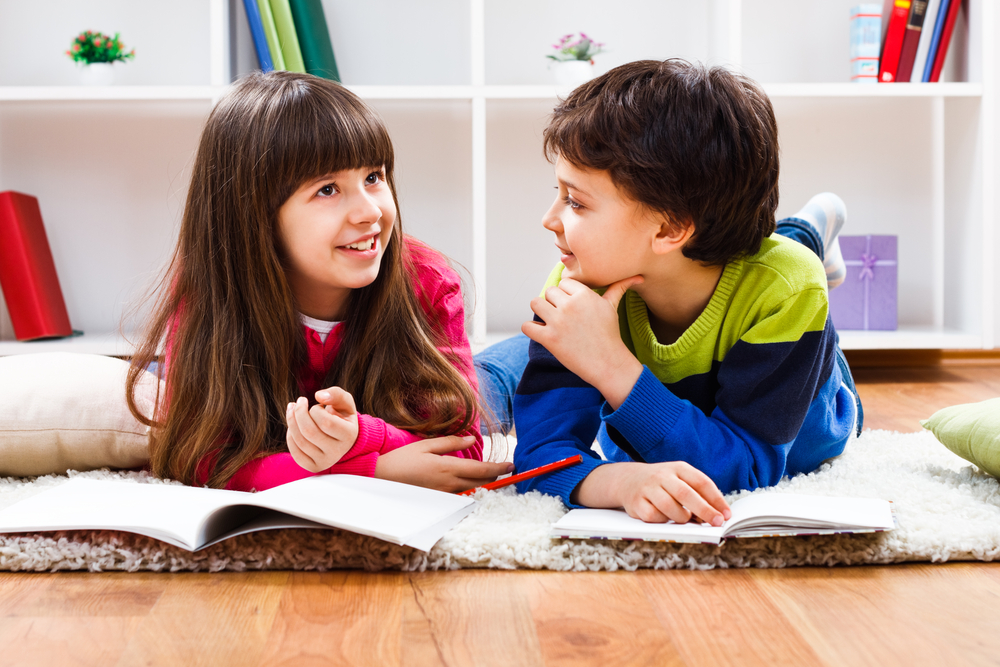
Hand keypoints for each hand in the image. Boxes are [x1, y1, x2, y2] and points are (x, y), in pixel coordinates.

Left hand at [285, 387, 359, 472]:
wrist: (345, 440)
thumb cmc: (343, 417)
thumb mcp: (345, 403)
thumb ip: (335, 394)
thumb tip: (318, 395)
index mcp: (348, 435)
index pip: (325, 422)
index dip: (315, 410)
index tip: (318, 405)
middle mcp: (338, 451)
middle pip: (309, 432)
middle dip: (299, 413)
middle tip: (300, 402)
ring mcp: (325, 461)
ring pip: (299, 441)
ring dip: (291, 421)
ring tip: (293, 410)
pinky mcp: (313, 466)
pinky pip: (294, 452)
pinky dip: (290, 436)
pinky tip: (293, 426)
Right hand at [374, 435, 513, 492]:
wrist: (380, 480)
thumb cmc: (402, 460)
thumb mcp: (426, 445)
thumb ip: (451, 443)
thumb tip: (472, 440)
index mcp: (448, 468)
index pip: (482, 470)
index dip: (499, 469)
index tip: (512, 466)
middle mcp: (449, 484)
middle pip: (481, 482)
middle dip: (496, 476)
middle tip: (506, 469)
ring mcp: (443, 495)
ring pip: (471, 490)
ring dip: (484, 483)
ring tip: (492, 475)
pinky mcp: (437, 501)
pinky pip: (459, 495)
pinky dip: (469, 489)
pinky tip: (470, 483)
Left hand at [522, 275, 644, 407]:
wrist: (608, 363)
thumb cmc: (610, 335)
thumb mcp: (612, 308)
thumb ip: (618, 288)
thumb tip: (637, 276)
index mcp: (584, 295)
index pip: (564, 282)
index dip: (566, 294)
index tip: (572, 305)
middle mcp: (570, 305)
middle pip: (549, 291)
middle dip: (554, 302)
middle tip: (563, 316)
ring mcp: (558, 322)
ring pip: (535, 303)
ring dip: (540, 311)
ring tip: (550, 321)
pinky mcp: (549, 339)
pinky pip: (528, 326)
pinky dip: (531, 329)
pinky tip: (541, 332)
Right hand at [574, 462, 731, 525]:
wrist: (628, 480)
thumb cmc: (663, 484)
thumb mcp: (680, 480)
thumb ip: (697, 494)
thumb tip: (716, 515)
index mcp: (678, 468)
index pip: (701, 482)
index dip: (716, 499)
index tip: (726, 514)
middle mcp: (662, 476)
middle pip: (686, 494)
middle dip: (704, 510)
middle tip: (717, 523)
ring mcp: (648, 488)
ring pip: (669, 507)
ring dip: (681, 517)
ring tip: (684, 518)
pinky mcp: (636, 502)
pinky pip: (654, 516)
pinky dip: (663, 521)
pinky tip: (663, 517)